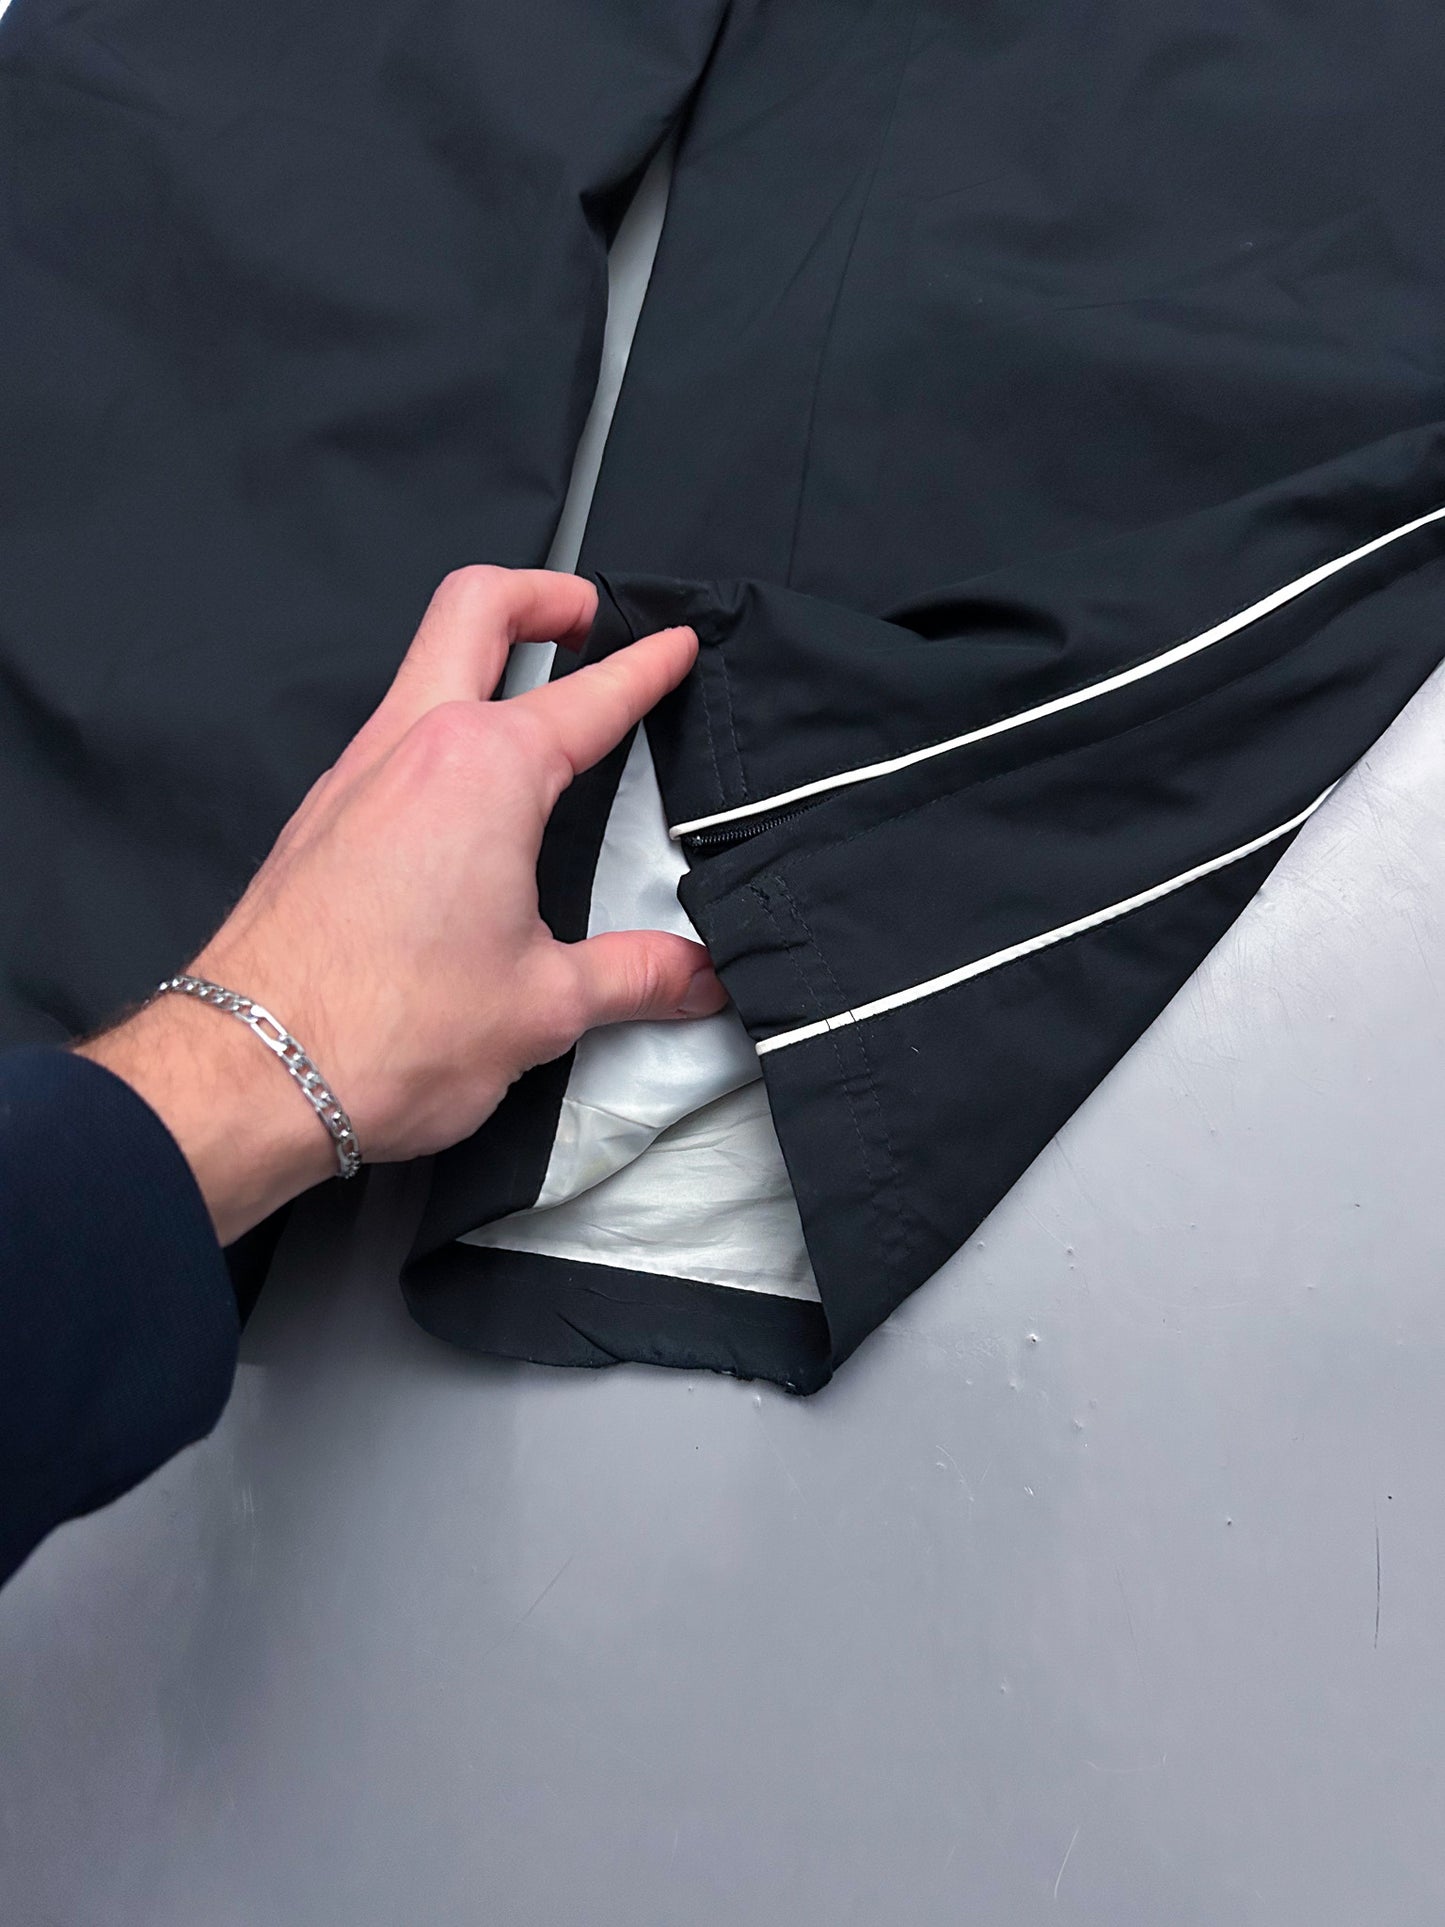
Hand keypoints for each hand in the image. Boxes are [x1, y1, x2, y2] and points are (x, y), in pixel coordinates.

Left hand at [79, 567, 726, 1244]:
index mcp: (484, 770)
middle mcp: (411, 748)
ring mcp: (354, 778)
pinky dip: (442, 730)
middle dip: (541, 594)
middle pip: (474, 610)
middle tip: (588, 612)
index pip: (590, 694)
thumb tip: (694, 976)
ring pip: (420, 667)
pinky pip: (390, 739)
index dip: (646, 665)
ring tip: (537, 701)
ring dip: (483, 660)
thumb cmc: (383, 1030)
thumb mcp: (544, 1005)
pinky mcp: (321, 820)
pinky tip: (471, 800)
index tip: (672, 645)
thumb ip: (635, 976)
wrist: (250, 1075)